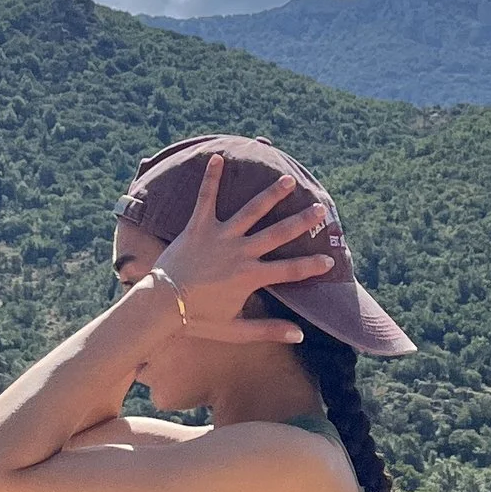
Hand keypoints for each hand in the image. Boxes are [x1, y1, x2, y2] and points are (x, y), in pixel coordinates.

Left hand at [151, 155, 332, 345]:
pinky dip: (211, 178)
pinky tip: (218, 157)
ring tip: (287, 179)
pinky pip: (206, 198)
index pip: (290, 271)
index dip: (311, 265)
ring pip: (250, 210)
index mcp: (250, 276)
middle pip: (277, 233)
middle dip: (301, 221)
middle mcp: (240, 252)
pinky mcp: (197, 227)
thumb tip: (299, 334)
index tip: (329, 259)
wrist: (161, 305)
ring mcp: (219, 236)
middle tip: (319, 209)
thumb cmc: (197, 319)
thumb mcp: (235, 330)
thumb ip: (268, 330)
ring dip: (270, 194)